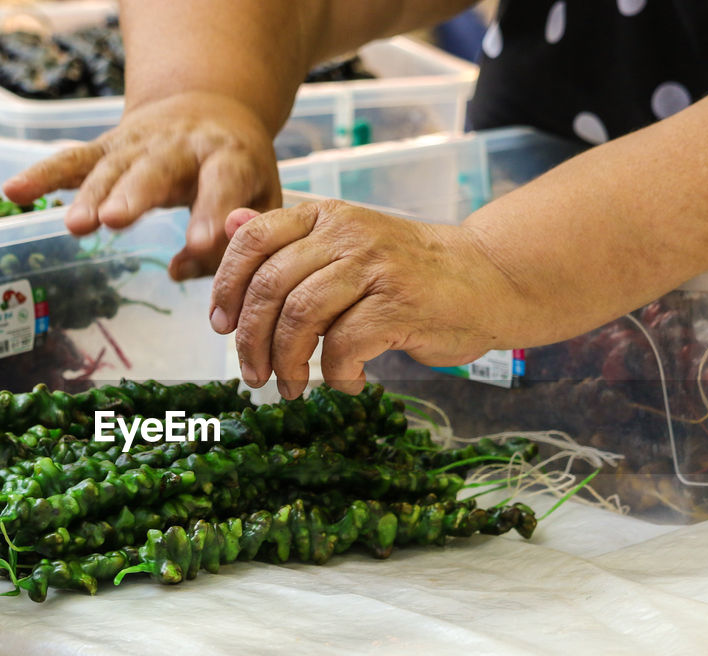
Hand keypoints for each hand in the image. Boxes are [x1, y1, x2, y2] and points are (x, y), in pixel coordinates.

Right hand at [3, 93, 282, 280]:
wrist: (210, 106)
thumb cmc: (240, 169)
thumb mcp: (259, 197)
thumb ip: (235, 239)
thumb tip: (181, 271)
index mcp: (229, 156)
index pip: (223, 181)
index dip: (212, 210)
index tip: (200, 242)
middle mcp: (182, 144)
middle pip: (157, 167)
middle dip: (135, 193)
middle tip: (116, 220)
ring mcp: (140, 143)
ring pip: (112, 166)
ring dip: (90, 194)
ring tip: (75, 226)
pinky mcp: (107, 146)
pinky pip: (73, 160)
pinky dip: (42, 173)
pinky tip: (13, 192)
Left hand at [210, 201, 523, 398]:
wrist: (487, 279)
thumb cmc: (407, 272)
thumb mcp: (343, 245)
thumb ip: (288, 239)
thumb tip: (228, 224)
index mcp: (325, 216)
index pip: (253, 238)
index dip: (227, 285)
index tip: (220, 325)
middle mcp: (346, 235)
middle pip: (270, 286)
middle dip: (250, 340)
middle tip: (252, 375)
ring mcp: (374, 267)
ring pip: (300, 318)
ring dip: (287, 364)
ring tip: (292, 387)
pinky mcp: (399, 305)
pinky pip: (343, 345)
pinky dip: (336, 374)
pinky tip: (347, 382)